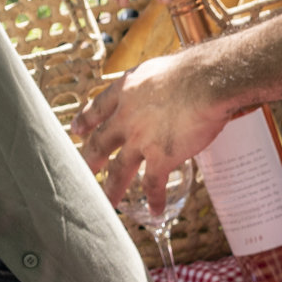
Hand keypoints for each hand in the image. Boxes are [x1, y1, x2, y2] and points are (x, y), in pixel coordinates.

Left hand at [74, 50, 232, 209]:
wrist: (205, 83)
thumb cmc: (192, 71)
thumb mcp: (160, 69)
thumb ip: (156, 85)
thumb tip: (171, 89)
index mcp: (126, 91)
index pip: (97, 107)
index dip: (85, 120)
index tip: (77, 130)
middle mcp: (126, 117)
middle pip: (100, 142)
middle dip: (90, 159)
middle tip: (83, 171)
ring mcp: (140, 140)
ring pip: (120, 169)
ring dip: (113, 188)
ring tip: (108, 202)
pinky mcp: (161, 157)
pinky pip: (154, 184)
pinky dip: (154, 199)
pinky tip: (155, 211)